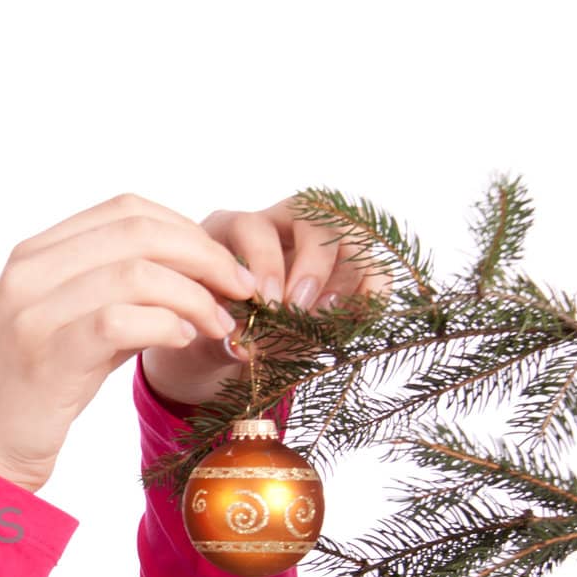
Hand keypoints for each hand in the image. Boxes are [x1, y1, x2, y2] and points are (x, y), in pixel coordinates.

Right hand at [0, 193, 258, 493]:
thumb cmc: (26, 398)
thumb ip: (115, 298)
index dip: (186, 229)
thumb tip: (193, 280)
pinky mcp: (47, 355)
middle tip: (242, 290)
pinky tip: (183, 341)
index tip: (223, 264)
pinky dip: (166, 325)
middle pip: (139, 231)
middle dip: (205, 256)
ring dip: (195, 295)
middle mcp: (28, 273)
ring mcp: (32, 312)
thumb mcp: (67, 331)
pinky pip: (122, 320)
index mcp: (32, 256)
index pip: (125, 210)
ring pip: (137, 272)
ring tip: (221, 325)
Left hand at [141, 195, 393, 407]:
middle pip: (310, 216)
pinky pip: (374, 266)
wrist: (230, 359)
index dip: (263, 263)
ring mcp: (316, 245)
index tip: (264, 304)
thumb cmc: (209, 342)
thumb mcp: (202, 344)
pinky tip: (357, 320)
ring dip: (343, 279)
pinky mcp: (348, 268)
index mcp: (226, 235)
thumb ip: (216, 344)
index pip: (251, 227)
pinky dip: (373, 292)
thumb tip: (240, 348)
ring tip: (326, 318)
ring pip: (349, 235)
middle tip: (299, 308)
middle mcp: (275, 227)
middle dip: (310, 264)